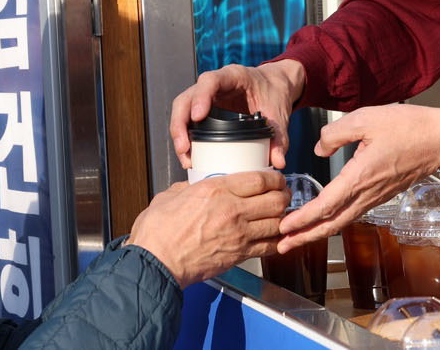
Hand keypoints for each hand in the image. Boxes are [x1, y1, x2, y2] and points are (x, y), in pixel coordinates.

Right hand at [126, 170, 289, 287]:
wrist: (156, 262)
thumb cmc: (158, 232)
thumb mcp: (170, 196)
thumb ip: (186, 189)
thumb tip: (190, 188)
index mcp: (215, 189)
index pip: (259, 179)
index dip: (274, 177)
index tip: (276, 178)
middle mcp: (232, 209)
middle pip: (275, 199)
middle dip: (283, 195)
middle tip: (282, 194)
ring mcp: (238, 234)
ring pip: (276, 222)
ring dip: (282, 217)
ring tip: (280, 215)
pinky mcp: (238, 255)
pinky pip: (269, 246)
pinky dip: (277, 241)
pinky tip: (275, 237)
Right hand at [170, 59, 305, 168]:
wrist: (274, 86)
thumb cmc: (273, 92)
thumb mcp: (279, 112)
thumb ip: (280, 136)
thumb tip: (278, 161)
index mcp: (233, 76)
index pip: (210, 80)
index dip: (201, 97)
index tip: (198, 117)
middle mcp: (214, 84)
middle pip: (187, 97)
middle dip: (180, 123)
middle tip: (184, 147)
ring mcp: (207, 96)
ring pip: (182, 109)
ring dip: (179, 133)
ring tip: (185, 157)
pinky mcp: (205, 109)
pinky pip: (188, 120)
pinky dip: (186, 137)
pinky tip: (189, 155)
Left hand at [277, 104, 439, 252]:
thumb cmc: (409, 127)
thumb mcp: (366, 118)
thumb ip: (335, 133)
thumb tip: (320, 148)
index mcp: (360, 176)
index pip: (325, 205)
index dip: (302, 219)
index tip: (284, 226)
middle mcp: (367, 193)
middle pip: (331, 223)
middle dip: (305, 236)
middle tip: (282, 245)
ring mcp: (376, 196)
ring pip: (343, 221)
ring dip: (318, 231)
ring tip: (298, 237)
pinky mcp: (382, 194)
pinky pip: (354, 213)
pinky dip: (334, 221)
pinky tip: (326, 219)